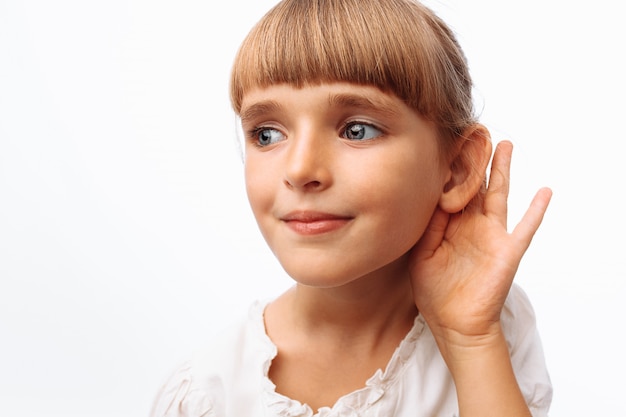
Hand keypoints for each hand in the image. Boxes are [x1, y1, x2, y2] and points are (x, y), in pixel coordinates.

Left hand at [409, 140, 551, 346]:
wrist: (453, 324)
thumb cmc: (435, 292)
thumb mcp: (422, 254)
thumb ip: (428, 226)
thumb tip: (430, 197)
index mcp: (450, 226)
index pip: (451, 191)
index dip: (449, 168)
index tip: (444, 142)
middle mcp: (472, 226)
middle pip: (475, 185)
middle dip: (476, 159)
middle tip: (476, 129)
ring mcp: (492, 236)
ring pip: (498, 196)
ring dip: (503, 171)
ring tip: (505, 144)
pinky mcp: (507, 251)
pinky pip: (525, 228)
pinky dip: (535, 211)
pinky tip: (544, 191)